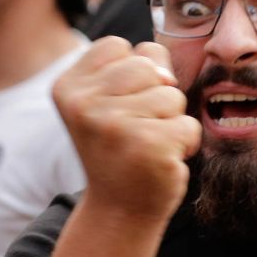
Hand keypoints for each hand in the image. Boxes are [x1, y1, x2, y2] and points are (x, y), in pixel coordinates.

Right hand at [52, 37, 200, 222]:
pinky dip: (185, 144)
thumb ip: (136, 67)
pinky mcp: (148, 146)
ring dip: (170, 120)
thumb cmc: (121, 149)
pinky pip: (189, 124)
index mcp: (68, 88)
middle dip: (154, 94)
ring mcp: (115, 126)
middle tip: (136, 129)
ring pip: (171, 94)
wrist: (118, 211)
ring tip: (148, 145)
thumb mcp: (113, 101)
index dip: (131, 74)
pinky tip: (160, 160)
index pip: (116, 45)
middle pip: (146, 65)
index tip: (119, 107)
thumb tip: (163, 69)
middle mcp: (84, 105)